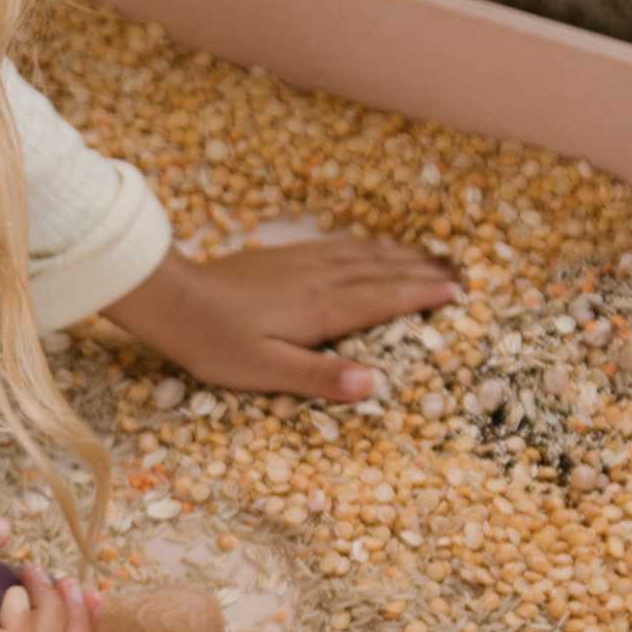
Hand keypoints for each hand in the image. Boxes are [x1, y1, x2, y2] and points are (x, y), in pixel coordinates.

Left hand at [104, 240, 459, 404]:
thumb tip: (372, 386)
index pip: (383, 299)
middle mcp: (319, 279)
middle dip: (422, 271)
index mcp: (322, 309)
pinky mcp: (282, 256)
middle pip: (381, 271)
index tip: (457, 292)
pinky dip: (366, 246)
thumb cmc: (214, 343)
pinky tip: (368, 247)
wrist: (172, 297)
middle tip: (458, 272)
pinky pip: (338, 245)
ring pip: (363, 254)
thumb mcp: (266, 371)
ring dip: (400, 254)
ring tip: (427, 255)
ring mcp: (300, 263)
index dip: (421, 295)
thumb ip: (319, 377)